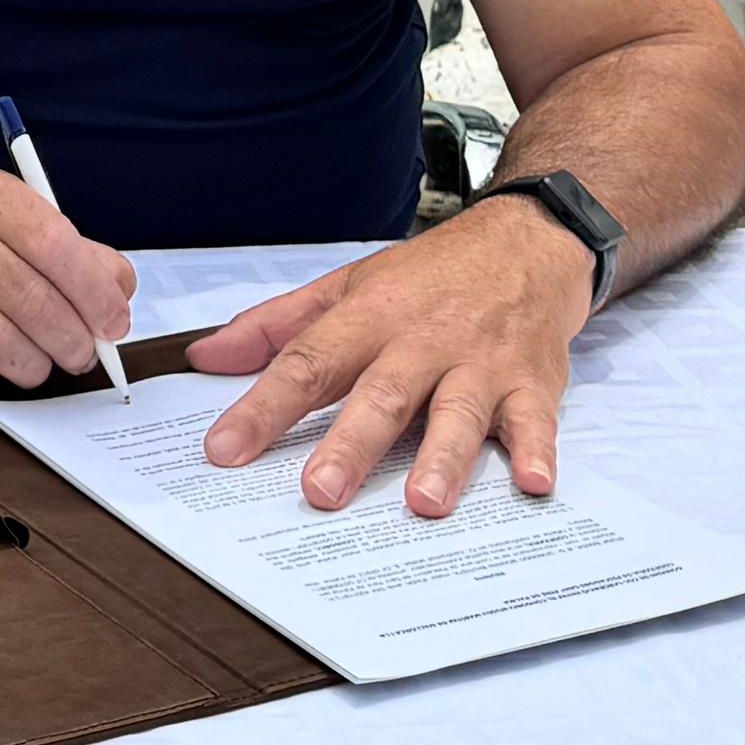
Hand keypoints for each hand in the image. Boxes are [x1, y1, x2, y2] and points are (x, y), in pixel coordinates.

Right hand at [0, 162, 134, 388]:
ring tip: (41, 361)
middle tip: (85, 354)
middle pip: (30, 299)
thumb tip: (118, 295)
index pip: (51, 241)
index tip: (114, 321)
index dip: (93, 290)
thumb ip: (76, 253)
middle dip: (73, 339)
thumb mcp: (12, 221)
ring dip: (35, 364)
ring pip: (0, 343)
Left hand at [191, 199, 596, 511]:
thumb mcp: (347, 286)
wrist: (526, 241)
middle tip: (321, 491)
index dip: (263, 408)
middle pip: (382, 395)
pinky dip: (537, 452)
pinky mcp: (532, 384)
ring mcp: (480, 364)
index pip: (307, 364)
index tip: (225, 451)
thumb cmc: (431, 275)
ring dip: (442, 458)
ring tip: (423, 502)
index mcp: (369, 318)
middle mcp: (422, 341)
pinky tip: (532, 484)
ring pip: (458, 413)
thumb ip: (277, 326)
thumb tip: (207, 357)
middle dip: (350, 445)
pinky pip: (535, 421)